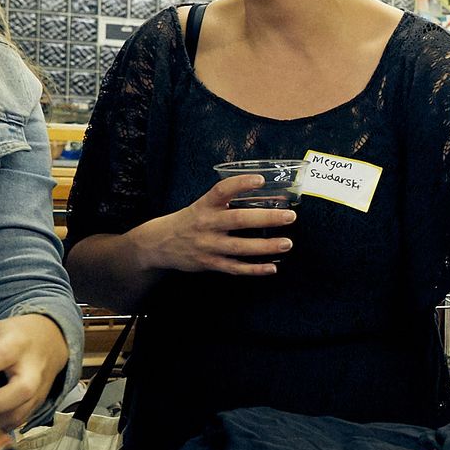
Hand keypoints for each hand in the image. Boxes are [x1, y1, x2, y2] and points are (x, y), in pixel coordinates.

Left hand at [0, 313, 70, 429]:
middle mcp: (34, 369)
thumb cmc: (12, 336)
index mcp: (17, 344)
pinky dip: (0, 426)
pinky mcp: (39, 403)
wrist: (51, 340)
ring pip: (20, 412)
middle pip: (21, 390)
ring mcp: (40, 389)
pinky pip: (20, 421)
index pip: (1, 357)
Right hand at [137, 174, 294, 274]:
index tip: (261, 179)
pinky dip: (254, 270)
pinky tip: (272, 268)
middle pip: (239, 220)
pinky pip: (235, 268)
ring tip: (287, 243)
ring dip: (266, 246)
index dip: (241, 183)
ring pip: (240, 247)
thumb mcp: (204, 206)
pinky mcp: (209, 264)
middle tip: (289, 216)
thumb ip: (230, 203)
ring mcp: (208, 246)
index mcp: (205, 205)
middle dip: (267, 218)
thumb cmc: (191, 220)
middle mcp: (206, 224)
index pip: (222, 190)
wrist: (159, 244)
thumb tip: (269, 198)